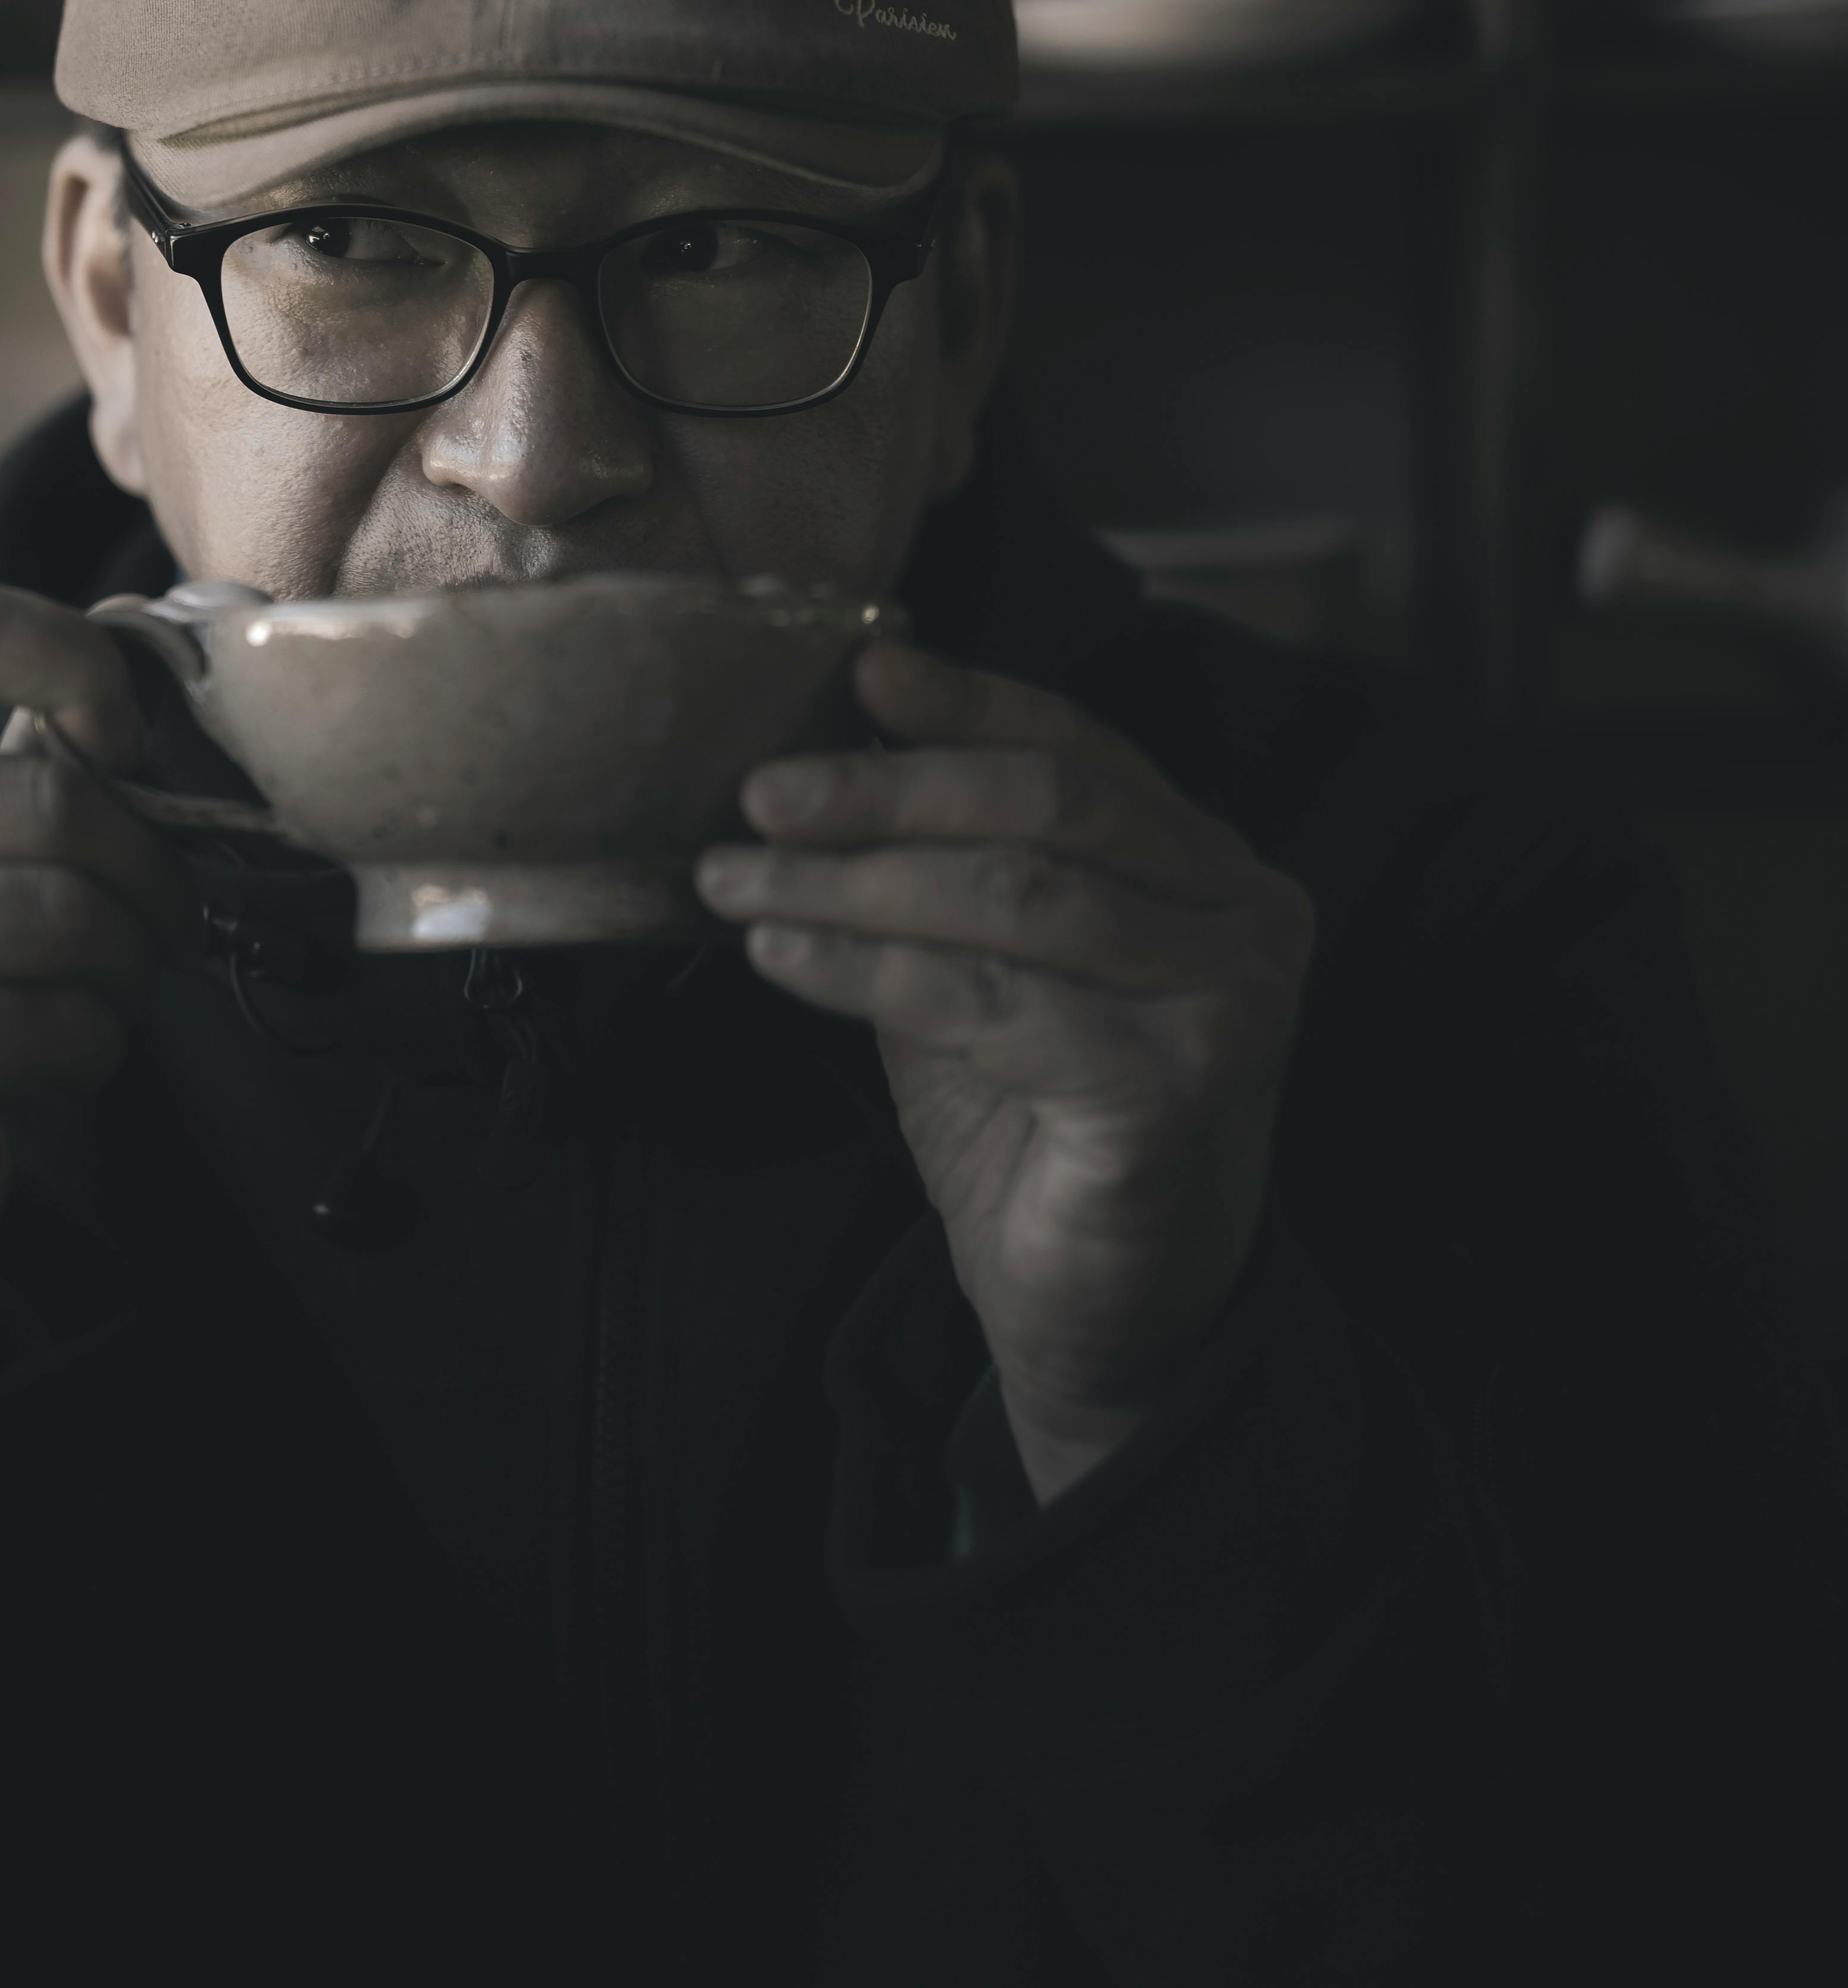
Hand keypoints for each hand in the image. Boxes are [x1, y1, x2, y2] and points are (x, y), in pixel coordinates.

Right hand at [0, 584, 176, 1394]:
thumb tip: (150, 683)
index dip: (84, 671)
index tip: (126, 746)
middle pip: (45, 796)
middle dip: (141, 872)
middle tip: (155, 921)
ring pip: (66, 913)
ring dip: (123, 968)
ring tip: (96, 995)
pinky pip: (56, 1020)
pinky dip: (90, 1047)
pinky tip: (47, 1065)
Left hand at [697, 643, 1312, 1501]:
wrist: (1099, 1317)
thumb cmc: (1036, 1129)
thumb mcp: (986, 966)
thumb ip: (944, 865)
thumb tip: (836, 740)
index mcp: (1211, 864)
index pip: (1081, 749)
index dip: (969, 703)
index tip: (863, 670)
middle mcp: (1248, 915)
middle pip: (1047, 807)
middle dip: (887, 793)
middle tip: (761, 798)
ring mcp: (1230, 1000)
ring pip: (1012, 898)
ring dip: (852, 884)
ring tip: (739, 883)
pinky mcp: (1179, 1085)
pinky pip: (993, 1002)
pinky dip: (870, 969)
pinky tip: (786, 959)